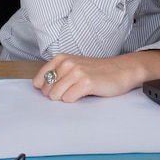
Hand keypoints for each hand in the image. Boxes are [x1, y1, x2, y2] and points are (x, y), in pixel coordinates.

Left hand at [33, 50, 159, 101]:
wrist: (121, 70)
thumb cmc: (98, 71)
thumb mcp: (74, 67)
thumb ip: (57, 75)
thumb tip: (40, 90)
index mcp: (61, 58)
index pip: (38, 81)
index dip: (46, 90)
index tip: (57, 90)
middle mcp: (67, 63)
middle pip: (47, 91)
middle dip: (57, 95)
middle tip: (73, 90)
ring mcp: (76, 72)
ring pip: (56, 96)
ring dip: (66, 98)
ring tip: (79, 91)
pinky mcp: (86, 83)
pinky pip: (69, 99)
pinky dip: (75, 100)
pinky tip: (86, 93)